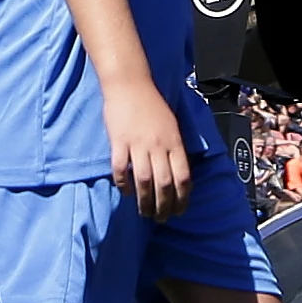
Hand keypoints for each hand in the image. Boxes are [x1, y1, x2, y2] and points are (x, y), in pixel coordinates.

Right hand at [104, 83, 194, 219]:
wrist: (129, 84)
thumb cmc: (152, 104)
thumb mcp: (172, 125)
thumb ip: (174, 149)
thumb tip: (178, 175)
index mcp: (174, 142)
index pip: (183, 177)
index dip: (182, 198)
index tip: (179, 211)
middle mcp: (158, 145)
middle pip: (164, 184)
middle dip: (164, 206)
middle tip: (161, 218)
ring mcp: (137, 144)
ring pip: (144, 181)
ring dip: (145, 201)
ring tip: (144, 213)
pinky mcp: (119, 142)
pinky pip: (121, 169)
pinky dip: (124, 184)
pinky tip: (126, 192)